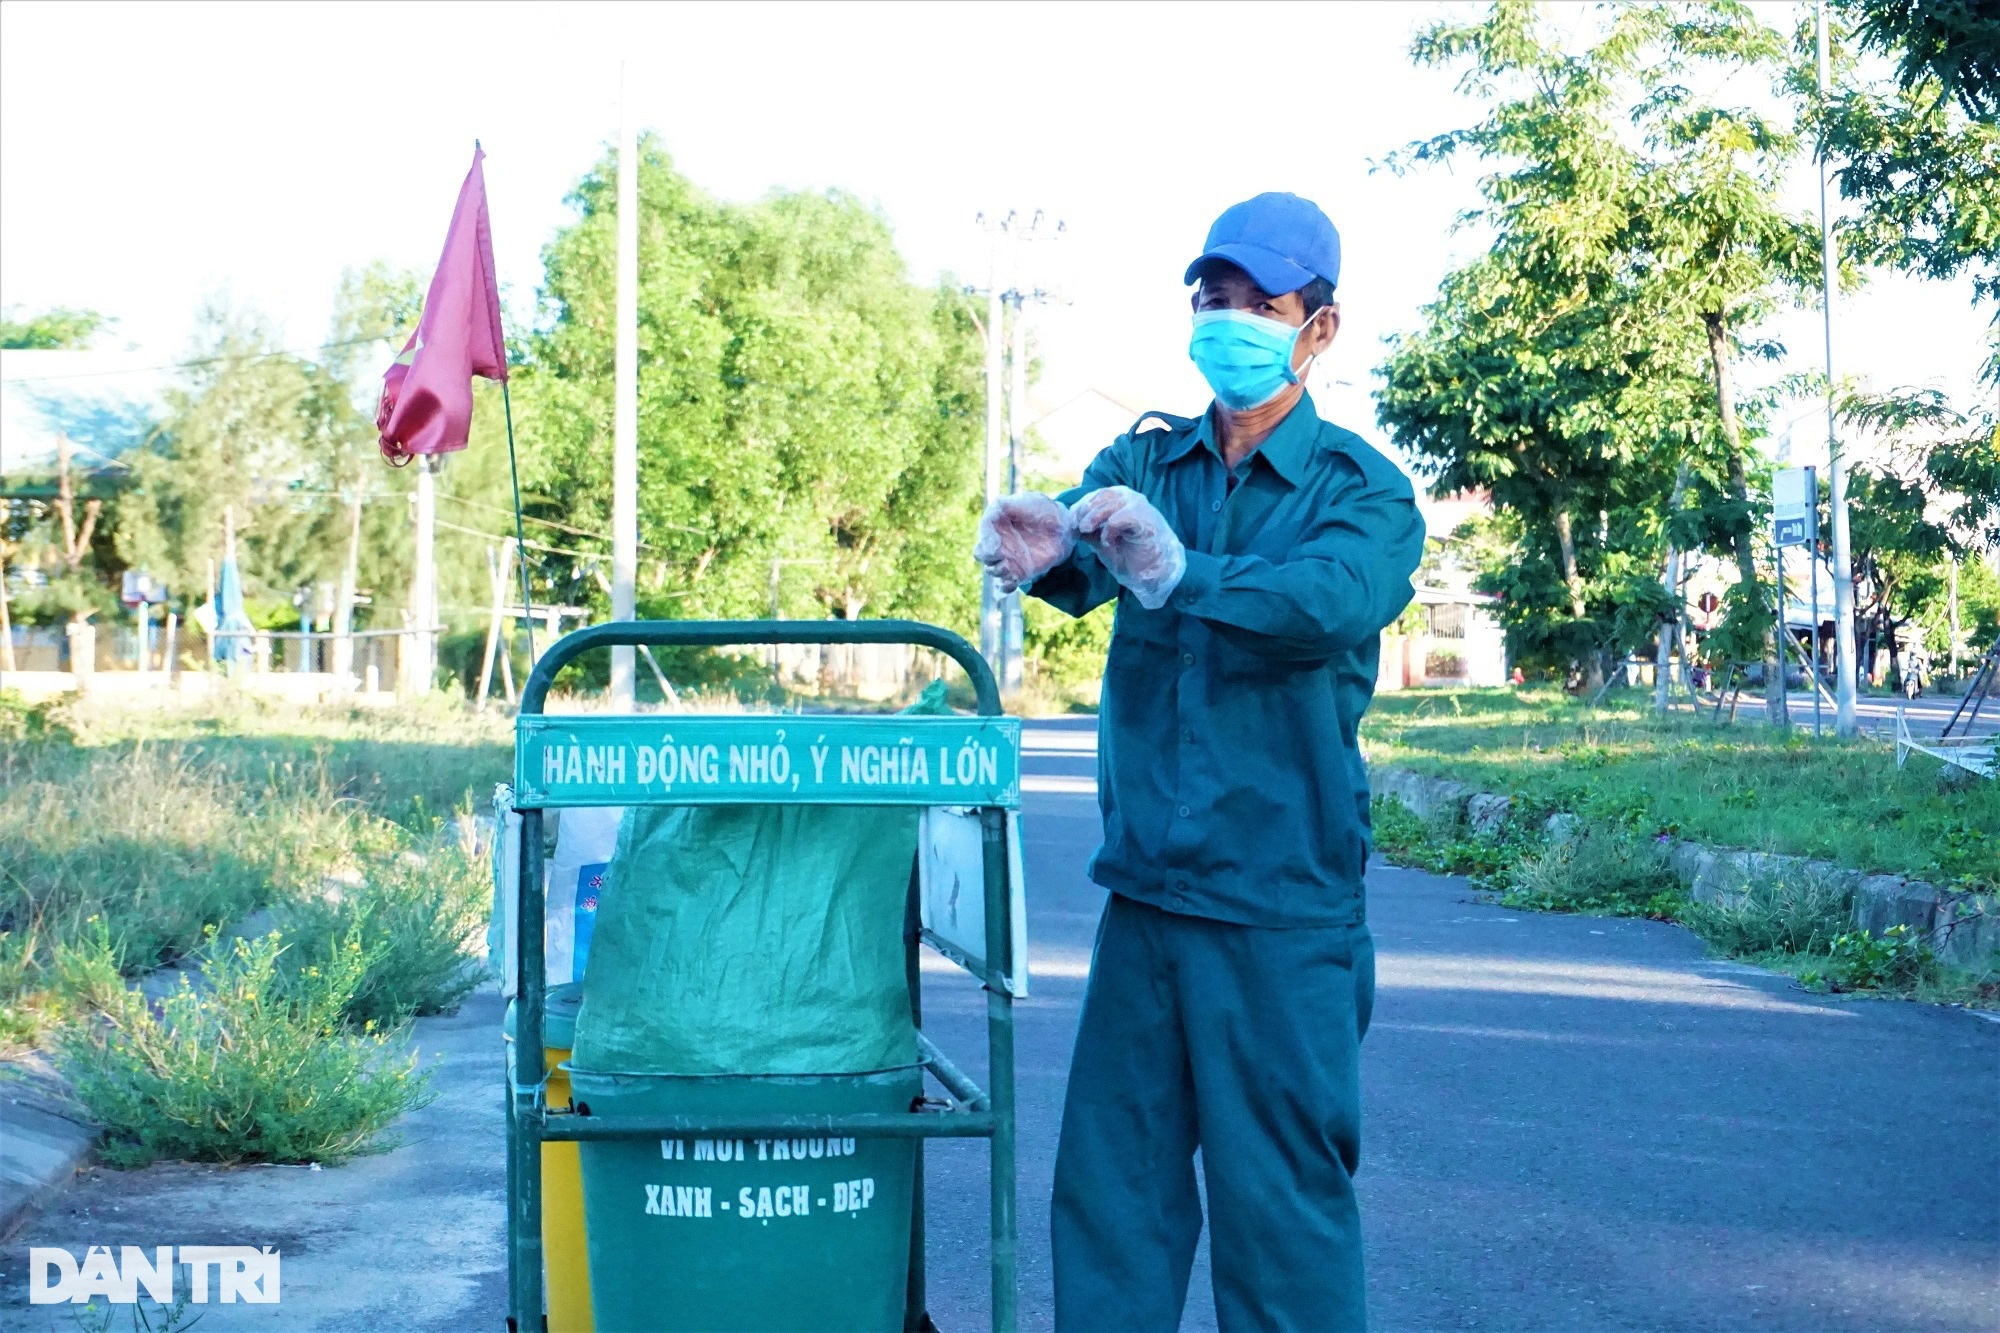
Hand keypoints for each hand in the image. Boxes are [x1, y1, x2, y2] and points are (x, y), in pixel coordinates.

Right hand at [973, 493, 1075, 592]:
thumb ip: (1002, 507)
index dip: (985, 545)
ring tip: (1010, 567)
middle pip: (983, 558)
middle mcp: (999, 545)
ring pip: (993, 571)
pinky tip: (1012, 581)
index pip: (981, 542)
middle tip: (1002, 556)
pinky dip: (1005, 586)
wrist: (1063, 524)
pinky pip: (1006, 585)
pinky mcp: (1020, 572)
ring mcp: (1009, 559)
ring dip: (999, 571)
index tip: (996, 545)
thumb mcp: (1022, 501)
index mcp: (995, 529)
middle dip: (990, 559)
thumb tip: (989, 520)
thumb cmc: (1041, 509)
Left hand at [1072, 486, 1186, 609]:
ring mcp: (1140, 508)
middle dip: (1085, 510)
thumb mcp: (1103, 543)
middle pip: (1102, 495)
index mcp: (1120, 501)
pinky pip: (1122, 517)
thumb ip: (1090, 533)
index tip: (1071, 521)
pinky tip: (1107, 540)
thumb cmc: (1131, 557)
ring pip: (1111, 503)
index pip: (1096, 495)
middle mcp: (1130, 500)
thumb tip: (1071, 526)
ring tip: (1086, 530)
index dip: (1081, 506)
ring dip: (1095, 517)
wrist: (1154, 573)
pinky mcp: (1146, 520)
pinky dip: (1110, 528)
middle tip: (1076, 525)